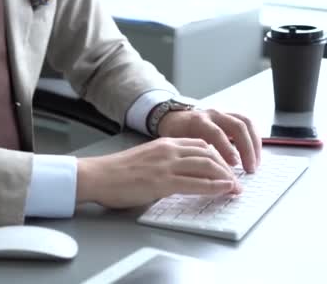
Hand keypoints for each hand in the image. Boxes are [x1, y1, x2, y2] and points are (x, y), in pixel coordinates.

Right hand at [76, 138, 241, 207]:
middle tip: (236, 181)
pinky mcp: (162, 182)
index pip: (200, 145)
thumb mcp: (145, 160)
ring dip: (226, 178)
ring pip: (207, 166)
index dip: (218, 157)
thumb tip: (181, 176)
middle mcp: (168, 151)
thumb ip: (164, 163)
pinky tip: (224, 190)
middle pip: (209, 154)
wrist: (98, 176)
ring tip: (235, 188)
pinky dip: (215, 187)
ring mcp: (166, 166)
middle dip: (227, 167)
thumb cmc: (116, 172)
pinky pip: (196, 183)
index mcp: (164, 144)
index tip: (226, 168)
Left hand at [157, 109, 260, 171]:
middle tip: (249, 169)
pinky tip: (255, 155)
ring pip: (246, 124)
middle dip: (246, 149)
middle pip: (237, 126)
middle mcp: (213, 115)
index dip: (227, 149)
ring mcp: (223, 114)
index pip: (216, 133)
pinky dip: (255, 139)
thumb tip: (198, 177)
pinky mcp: (231, 117)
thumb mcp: (177, 145)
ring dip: (254, 145)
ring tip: (255, 164)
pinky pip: (248, 124)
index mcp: (197, 121)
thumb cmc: (174, 135)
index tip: (234, 165)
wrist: (173, 119)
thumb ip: (189, 156)